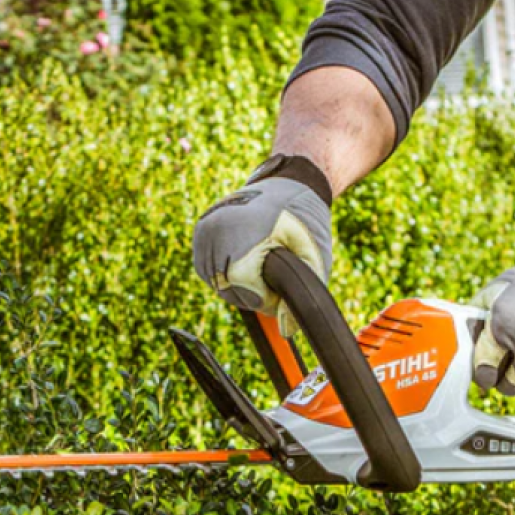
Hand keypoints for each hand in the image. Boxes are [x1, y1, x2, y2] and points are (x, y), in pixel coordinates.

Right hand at [192, 154, 332, 334]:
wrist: (289, 183)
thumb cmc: (304, 218)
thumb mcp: (313, 255)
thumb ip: (303, 295)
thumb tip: (285, 330)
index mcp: (241, 230)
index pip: (241, 285)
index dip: (263, 295)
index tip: (280, 286)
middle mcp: (215, 227)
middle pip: (227, 287)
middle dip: (252, 292)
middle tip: (274, 276)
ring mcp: (205, 228)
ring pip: (216, 282)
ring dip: (240, 285)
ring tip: (262, 265)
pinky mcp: (200, 231)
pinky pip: (208, 270)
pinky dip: (227, 274)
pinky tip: (247, 262)